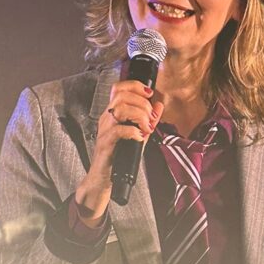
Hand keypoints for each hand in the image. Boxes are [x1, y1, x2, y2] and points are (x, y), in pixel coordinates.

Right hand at [75, 81, 164, 220]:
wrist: (103, 178)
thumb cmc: (120, 157)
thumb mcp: (138, 134)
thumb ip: (149, 119)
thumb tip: (159, 105)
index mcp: (113, 113)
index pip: (119, 88)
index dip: (135, 86)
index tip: (150, 94)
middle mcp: (107, 118)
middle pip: (122, 96)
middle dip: (142, 104)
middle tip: (150, 119)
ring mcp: (105, 130)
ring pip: (120, 109)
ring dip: (139, 116)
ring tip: (146, 128)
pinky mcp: (106, 143)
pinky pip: (118, 130)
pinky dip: (133, 132)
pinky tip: (139, 137)